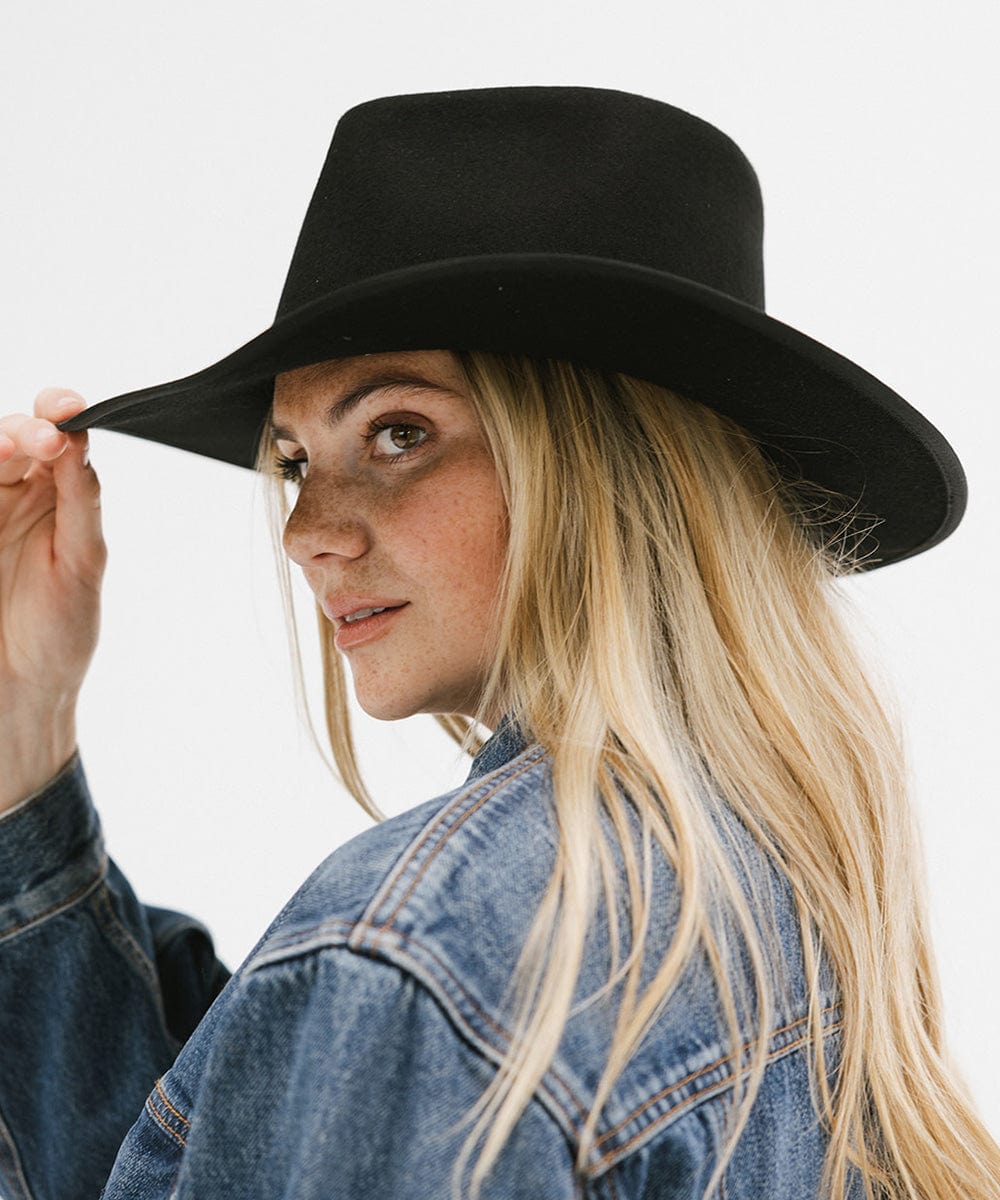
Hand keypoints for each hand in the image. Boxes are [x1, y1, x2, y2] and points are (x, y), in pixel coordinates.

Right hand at [0, 389, 104, 810]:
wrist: (20, 694)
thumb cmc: (58, 633)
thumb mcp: (82, 563)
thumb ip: (79, 500)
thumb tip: (79, 441)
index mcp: (55, 497)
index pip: (56, 441)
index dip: (59, 416)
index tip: (68, 409)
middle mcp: (13, 496)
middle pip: (11, 439)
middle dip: (25, 431)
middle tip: (42, 440)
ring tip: (14, 451)